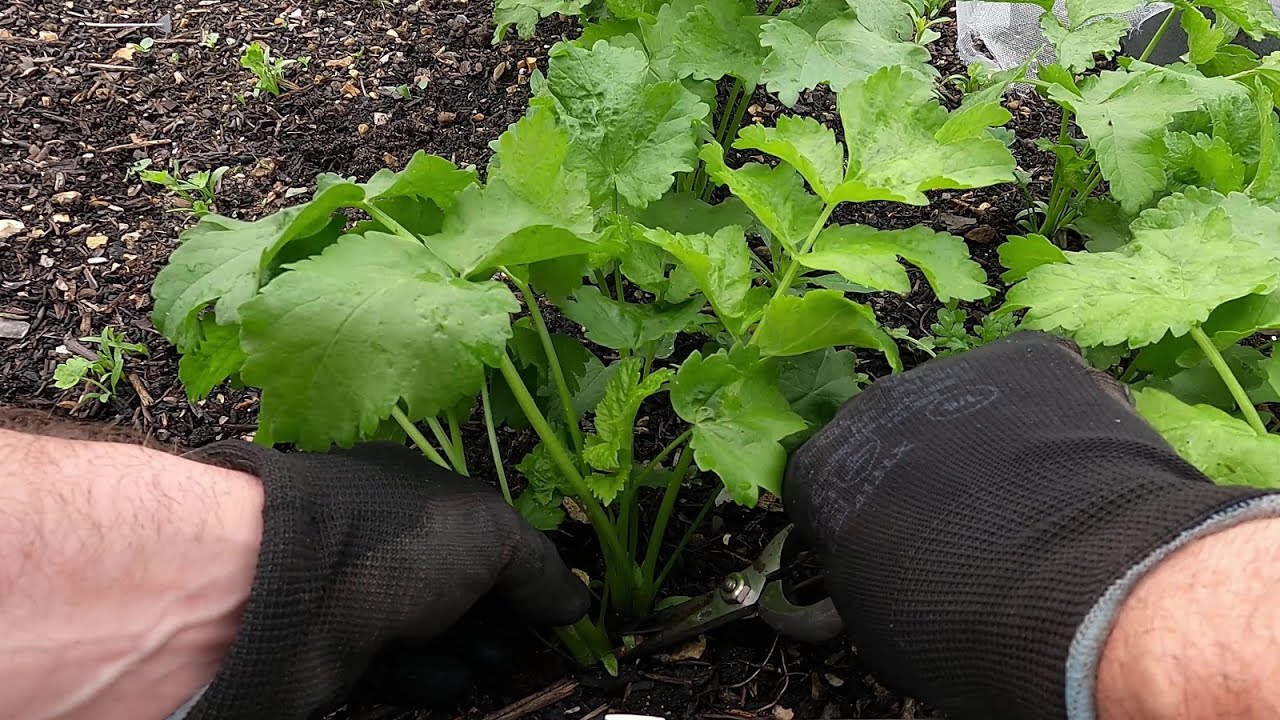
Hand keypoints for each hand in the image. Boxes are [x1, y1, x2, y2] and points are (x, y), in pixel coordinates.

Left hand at [183, 441, 587, 719]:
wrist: (282, 592)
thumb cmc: (394, 540)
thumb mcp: (489, 535)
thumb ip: (538, 568)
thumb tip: (575, 602)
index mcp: (418, 491)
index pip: (484, 527)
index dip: (523, 564)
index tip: (555, 604)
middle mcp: (388, 537)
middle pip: (459, 580)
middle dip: (502, 612)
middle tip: (537, 643)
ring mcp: (361, 593)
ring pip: (430, 627)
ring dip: (470, 648)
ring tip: (499, 665)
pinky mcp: (338, 648)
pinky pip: (397, 664)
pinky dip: (430, 676)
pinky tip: (456, 685)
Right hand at [783, 332, 1268, 719]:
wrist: (1069, 585)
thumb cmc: (958, 623)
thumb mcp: (878, 626)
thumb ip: (863, 575)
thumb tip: (882, 567)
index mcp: (822, 469)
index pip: (827, 485)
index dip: (862, 520)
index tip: (895, 552)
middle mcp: (873, 406)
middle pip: (894, 432)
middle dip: (924, 470)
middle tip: (971, 527)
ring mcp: (952, 373)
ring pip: (966, 403)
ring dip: (989, 440)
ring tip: (1037, 500)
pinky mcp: (1028, 356)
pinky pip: (1036, 380)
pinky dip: (1055, 412)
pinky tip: (1080, 462)